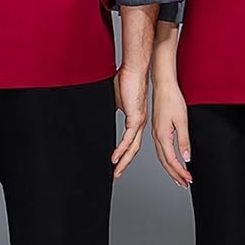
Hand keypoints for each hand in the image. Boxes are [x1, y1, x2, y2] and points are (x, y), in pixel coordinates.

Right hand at [111, 65, 147, 179]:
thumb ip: (114, 109)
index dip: (124, 154)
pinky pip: (128, 138)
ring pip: (132, 147)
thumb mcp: (117, 99)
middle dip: (125, 164)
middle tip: (117, 175)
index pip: (131, 141)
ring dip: (124, 161)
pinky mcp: (136, 117)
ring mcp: (139, 121)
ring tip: (116, 172)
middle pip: (133, 149)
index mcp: (136, 119)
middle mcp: (140, 123)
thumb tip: (105, 113)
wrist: (134, 69)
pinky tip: (115, 158)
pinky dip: (121, 150)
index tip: (116, 163)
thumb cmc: (126, 79)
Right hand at [151, 80, 191, 187]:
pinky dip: (166, 158)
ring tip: (179, 176)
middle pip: (164, 162)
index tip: (189, 179)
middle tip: (184, 183)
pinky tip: (171, 159)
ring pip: (161, 156)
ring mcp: (156, 132)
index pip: (171, 160)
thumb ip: (184, 140)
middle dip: (174, 174)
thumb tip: (186, 158)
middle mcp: (157, 136)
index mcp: (162, 135)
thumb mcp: (182, 121)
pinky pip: (161, 149)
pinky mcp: (157, 128)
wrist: (164, 86)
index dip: (180, 172)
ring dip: (170, 168)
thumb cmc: (172, 100)